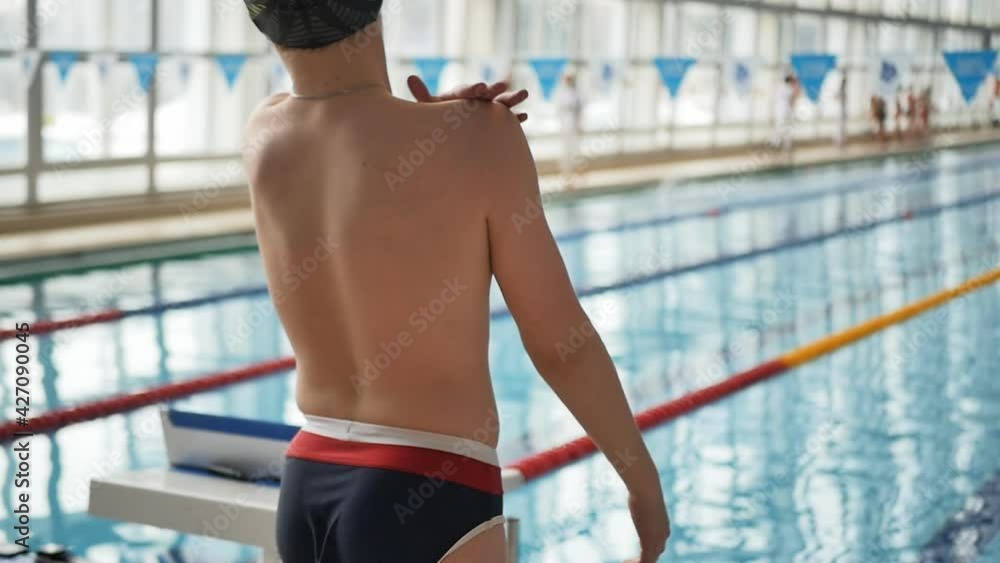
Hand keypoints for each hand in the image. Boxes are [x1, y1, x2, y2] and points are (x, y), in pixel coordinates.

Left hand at [407, 75, 528, 121]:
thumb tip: (410, 76)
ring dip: (512, 99)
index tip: (481, 87)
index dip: (473, 88)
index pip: (466, 90)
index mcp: (458, 96)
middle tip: (503, 86)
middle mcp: (475, 101)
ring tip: (524, 93)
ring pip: (500, 105)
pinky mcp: (494, 124)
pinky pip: (506, 122)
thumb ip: (422, 94)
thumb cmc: (434, 121)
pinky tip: (524, 117)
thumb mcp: (428, 108)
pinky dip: (515, 119)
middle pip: (486, 94)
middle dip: (495, 90)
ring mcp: (486, 112)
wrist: (443, 136)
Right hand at [626, 492, 669, 562]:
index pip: (659, 545)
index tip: (638, 551)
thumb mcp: (643, 499)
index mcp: (664, 527)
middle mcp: (664, 535)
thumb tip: (636, 494)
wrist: (646, 490)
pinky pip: (645, 562)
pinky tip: (625, 562)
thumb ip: (642, 503)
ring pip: (651, 560)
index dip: (649, 550)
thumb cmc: (643, 490)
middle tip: (630, 561)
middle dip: (645, 559)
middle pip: (656, 554)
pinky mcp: (650, 543)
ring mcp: (658, 540)